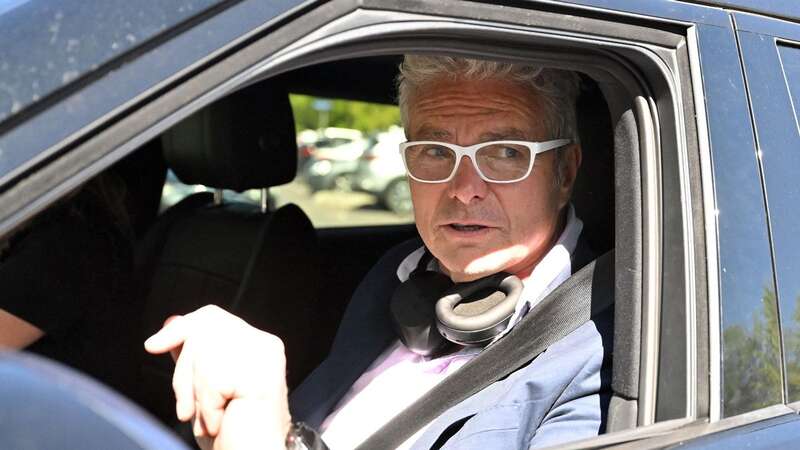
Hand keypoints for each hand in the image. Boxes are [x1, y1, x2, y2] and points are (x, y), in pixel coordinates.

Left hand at [144, 305, 290, 449]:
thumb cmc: (231, 431)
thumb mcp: (204, 387)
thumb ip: (193, 353)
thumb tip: (171, 321)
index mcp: (254, 344)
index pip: (212, 317)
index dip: (180, 328)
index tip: (153, 346)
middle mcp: (264, 346)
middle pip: (203, 332)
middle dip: (185, 372)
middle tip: (188, 409)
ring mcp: (265, 358)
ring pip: (204, 354)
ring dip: (196, 394)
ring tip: (209, 418)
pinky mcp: (262, 375)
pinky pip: (213, 380)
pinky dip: (208, 408)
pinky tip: (220, 421)